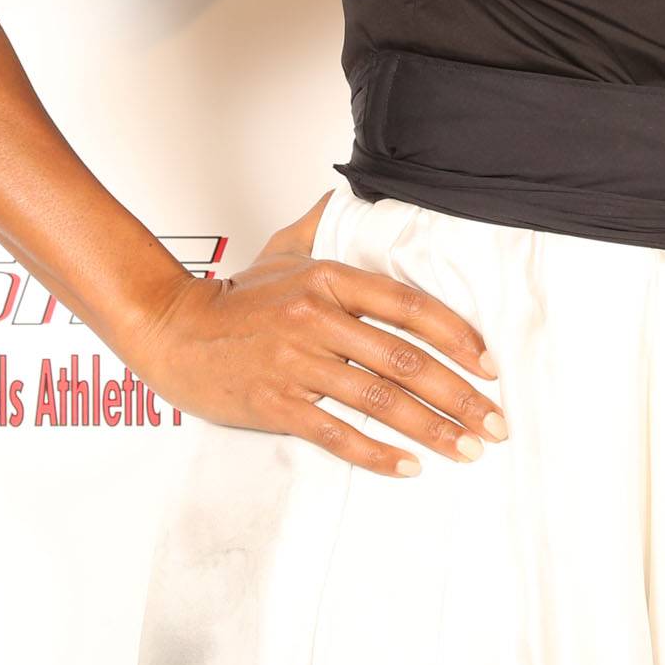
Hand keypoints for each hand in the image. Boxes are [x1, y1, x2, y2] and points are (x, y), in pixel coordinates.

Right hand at [125, 193, 504, 477]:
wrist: (169, 330)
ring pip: (380, 401)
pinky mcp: (275, 403)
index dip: (458, 337)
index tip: (489, 366)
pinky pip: (337, 433)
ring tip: (466, 449)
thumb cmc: (235, 298)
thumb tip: (357, 198)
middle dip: (460, 396)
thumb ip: (324, 225)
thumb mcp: (283, 250)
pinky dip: (378, 454)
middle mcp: (317, 320)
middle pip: (406, 361)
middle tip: (494, 423)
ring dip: (432, 430)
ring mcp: (296, 363)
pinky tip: (410, 466)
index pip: (411, 306)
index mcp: (329, 280)